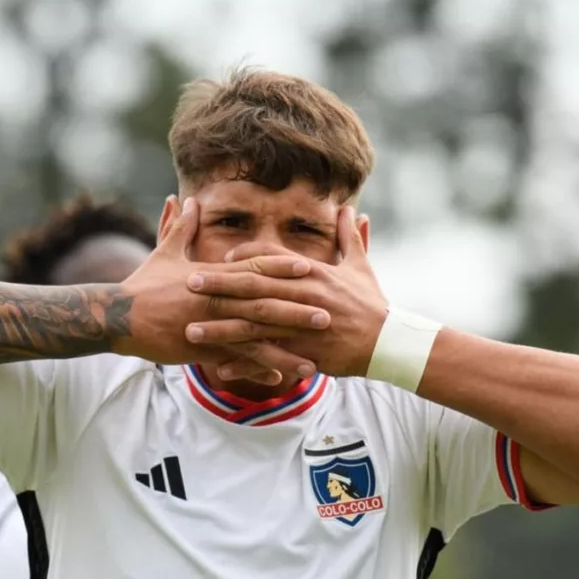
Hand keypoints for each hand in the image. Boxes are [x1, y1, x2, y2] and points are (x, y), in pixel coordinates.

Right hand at [112, 197, 331, 380]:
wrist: (118, 316)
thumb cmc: (143, 285)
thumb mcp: (164, 253)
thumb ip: (182, 228)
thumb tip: (189, 200)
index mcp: (212, 276)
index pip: (254, 269)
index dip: (282, 268)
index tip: (310, 267)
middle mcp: (215, 299)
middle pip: (264, 302)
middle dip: (297, 309)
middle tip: (329, 313)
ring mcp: (209, 325)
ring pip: (254, 336)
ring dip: (285, 346)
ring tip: (313, 356)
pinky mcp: (199, 349)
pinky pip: (234, 360)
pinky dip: (257, 368)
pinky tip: (281, 377)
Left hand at [183, 205, 388, 377]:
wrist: (389, 342)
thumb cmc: (373, 304)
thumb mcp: (361, 266)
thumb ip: (349, 237)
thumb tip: (351, 209)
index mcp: (312, 272)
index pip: (270, 258)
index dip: (243, 258)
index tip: (219, 260)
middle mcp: (303, 295)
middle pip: (253, 287)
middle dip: (219, 285)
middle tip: (189, 283)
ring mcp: (302, 325)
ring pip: (253, 325)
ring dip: (220, 328)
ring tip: (191, 331)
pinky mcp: (305, 352)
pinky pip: (267, 358)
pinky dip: (243, 364)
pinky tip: (218, 369)